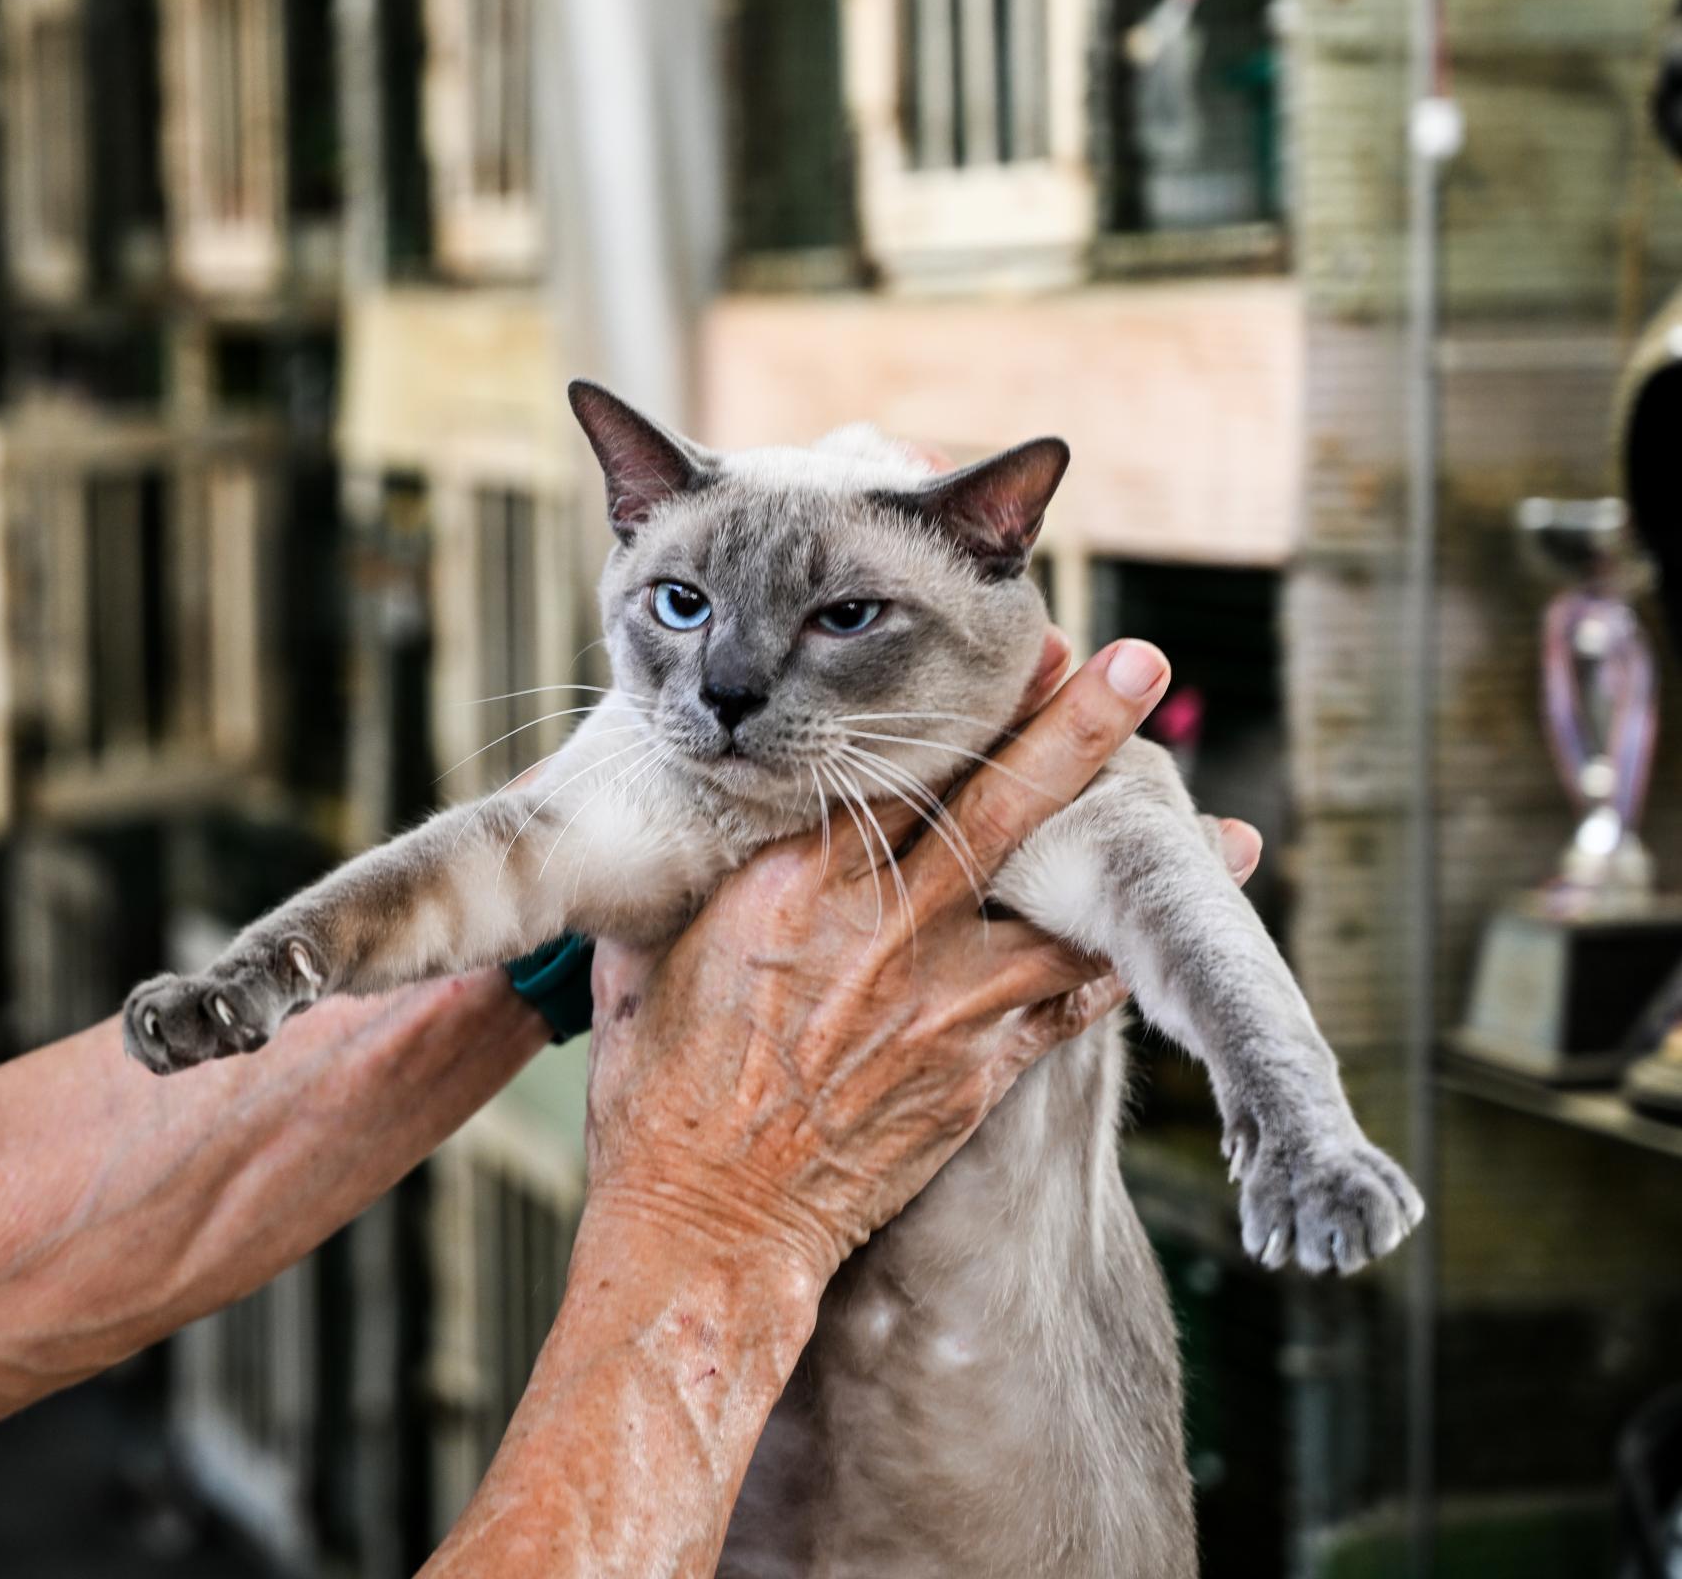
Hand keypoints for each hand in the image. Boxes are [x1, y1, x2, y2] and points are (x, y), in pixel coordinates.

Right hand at [577, 636, 1201, 1283]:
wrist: (710, 1225)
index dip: (969, 705)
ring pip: (1065, 913)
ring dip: (1146, 869)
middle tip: (1142, 663)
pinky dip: (1117, 971)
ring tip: (1227, 829)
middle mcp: (883, 930)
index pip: (899, 767)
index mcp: (794, 885)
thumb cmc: (661, 1091)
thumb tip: (690, 819)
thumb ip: (690, 879)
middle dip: (1078, 729)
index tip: (1023, 649)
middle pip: (1001, 808)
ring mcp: (942, 1005)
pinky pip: (1070, 1010)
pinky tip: (1163, 944)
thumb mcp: (647, 956)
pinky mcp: (977, 1076)